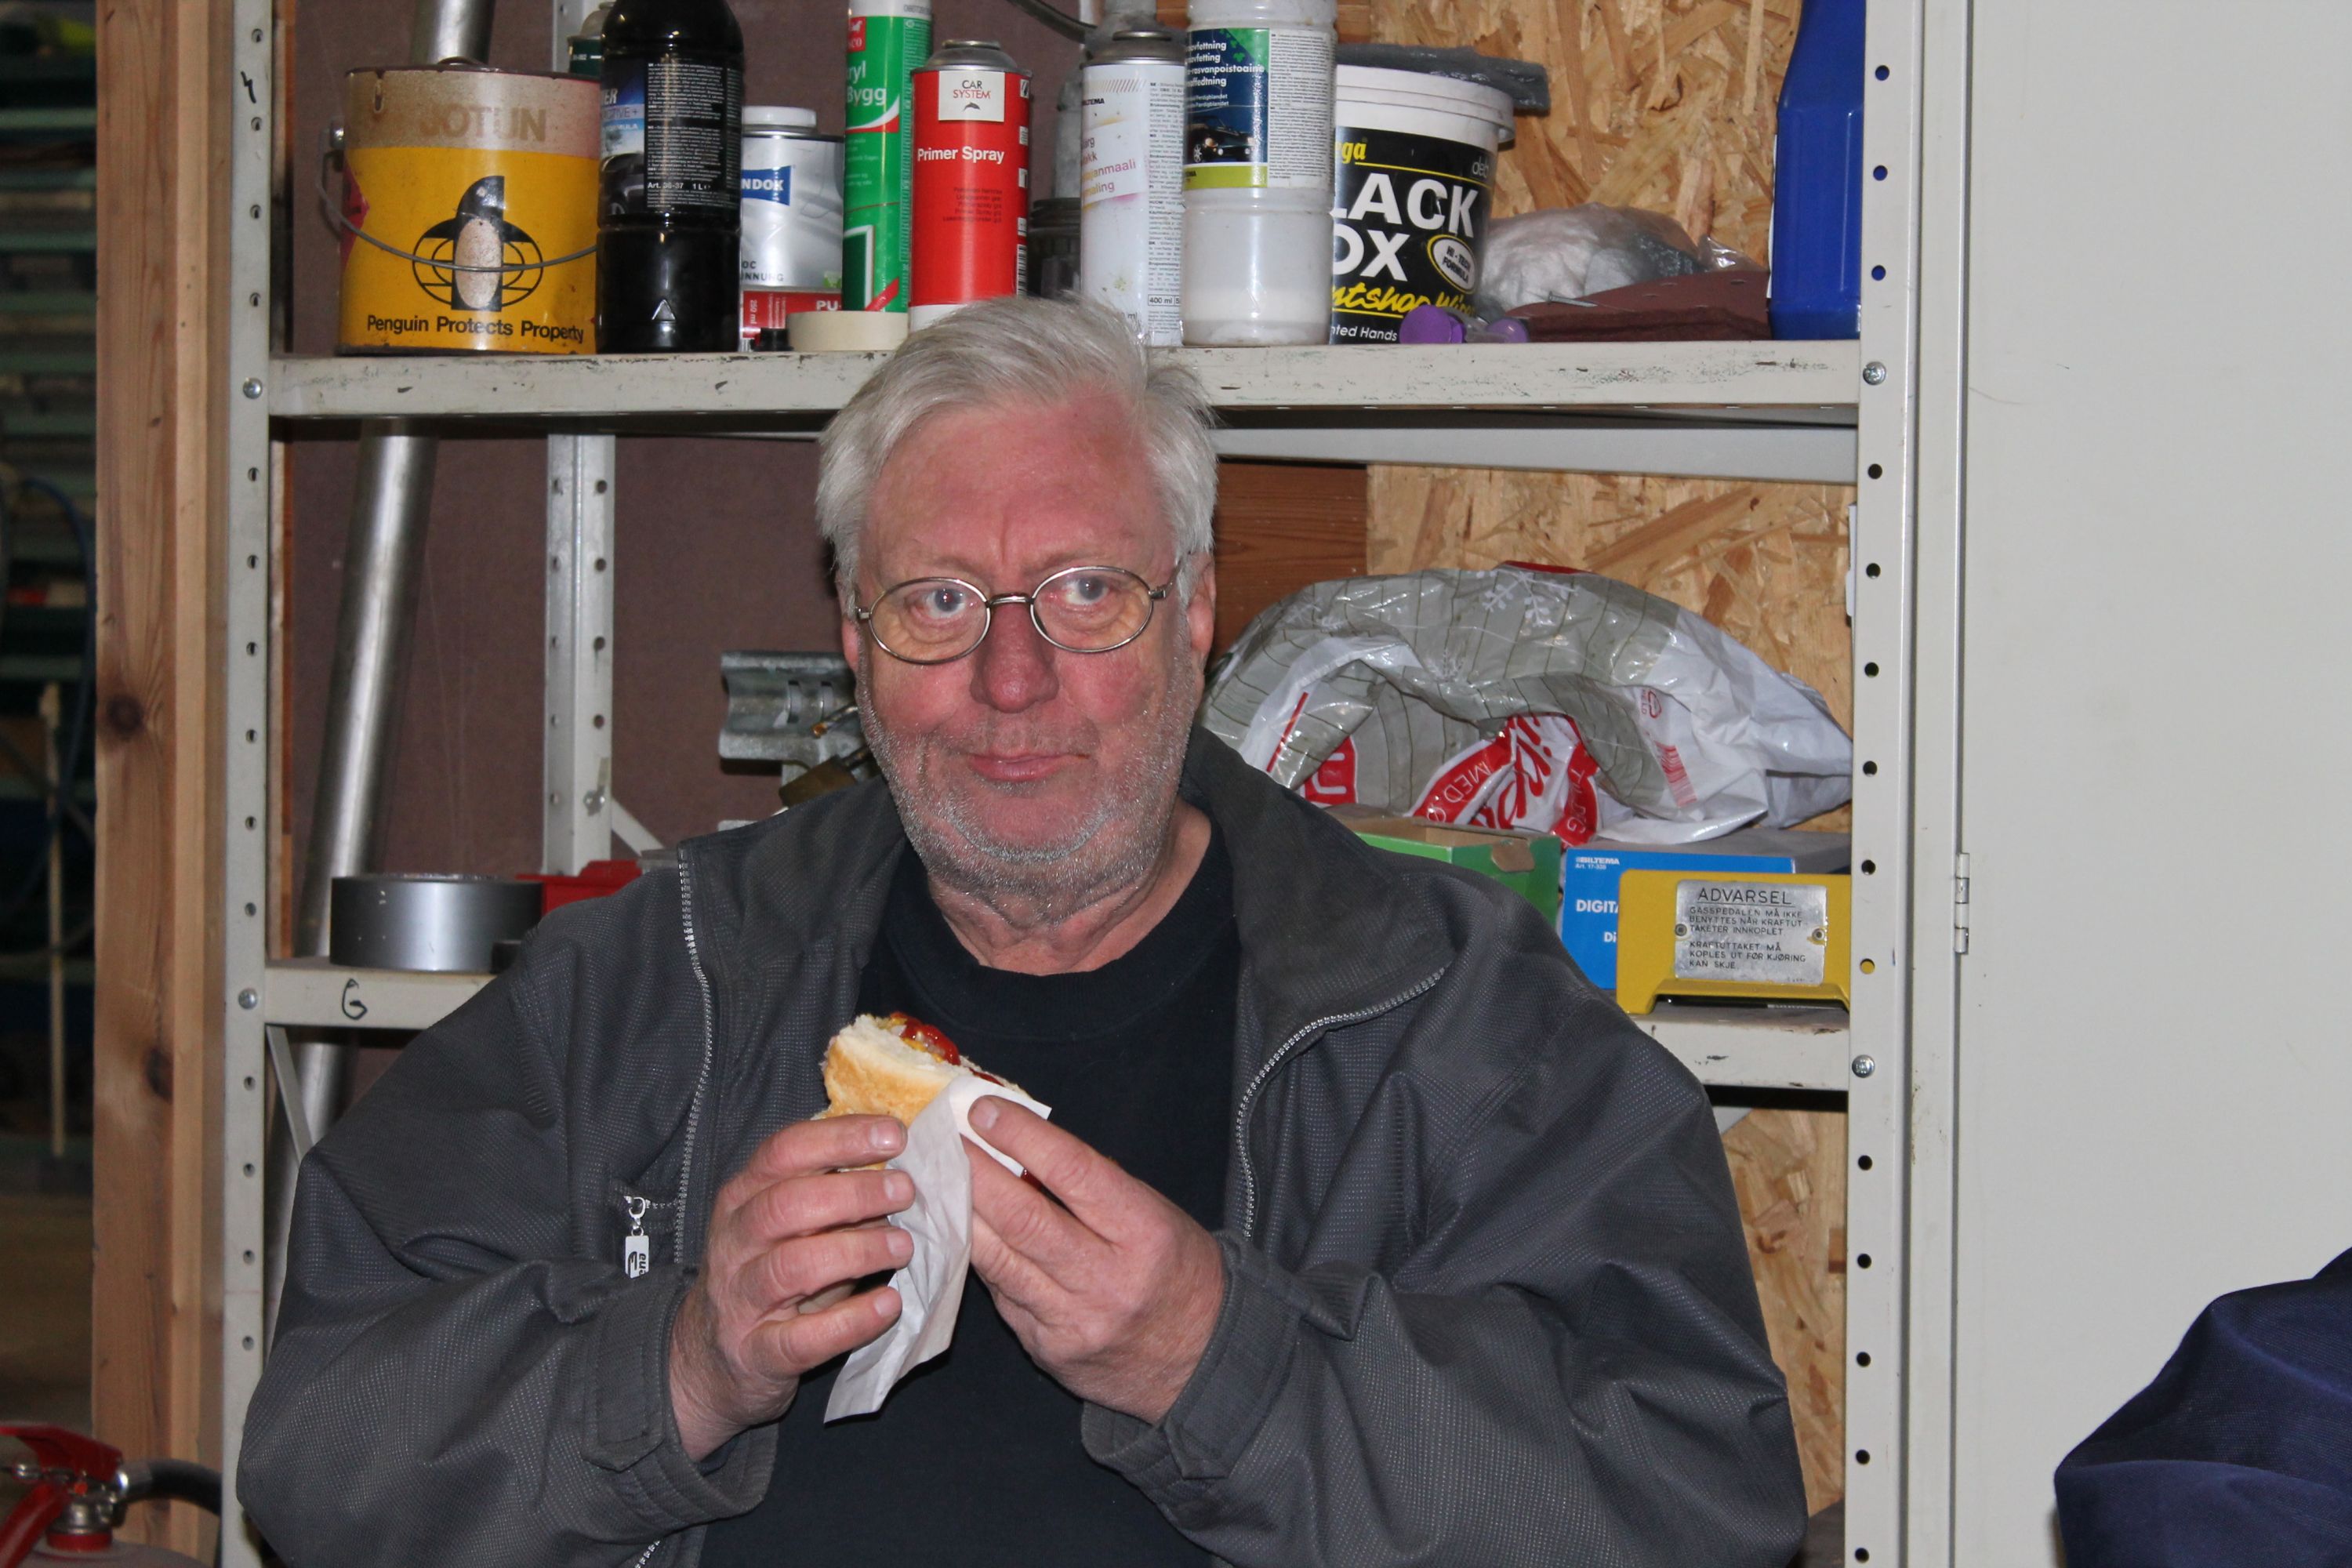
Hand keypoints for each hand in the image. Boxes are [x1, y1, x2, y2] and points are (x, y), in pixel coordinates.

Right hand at [668, 1115, 914, 1459]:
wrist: (713, 1359)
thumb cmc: (771, 1278)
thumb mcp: (794, 1229)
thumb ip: (836, 1197)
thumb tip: (906, 1168)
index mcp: (743, 1197)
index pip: (784, 1151)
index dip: (841, 1137)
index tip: (895, 1135)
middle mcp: (734, 1242)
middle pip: (786, 1204)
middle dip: (853, 1192)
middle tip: (905, 1191)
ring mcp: (740, 1299)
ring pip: (792, 1266)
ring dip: (856, 1251)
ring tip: (902, 1246)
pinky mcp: (756, 1353)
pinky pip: (801, 1338)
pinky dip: (850, 1321)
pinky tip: (888, 1304)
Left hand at [964, 1097, 1224, 1424]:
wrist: (1199, 1360)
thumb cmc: (1176, 1271)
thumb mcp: (1155, 1215)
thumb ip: (1094, 1188)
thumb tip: (1020, 1150)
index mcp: (1144, 1233)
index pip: (1073, 1172)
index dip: (1022, 1137)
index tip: (984, 1111)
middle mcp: (1107, 1279)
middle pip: (1023, 1219)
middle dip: (975, 1173)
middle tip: (944, 1140)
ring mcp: (1072, 1321)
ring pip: (999, 1261)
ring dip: (962, 1215)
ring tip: (937, 1181)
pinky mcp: (1047, 1349)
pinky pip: (1003, 1295)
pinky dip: (983, 1259)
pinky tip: (964, 1233)